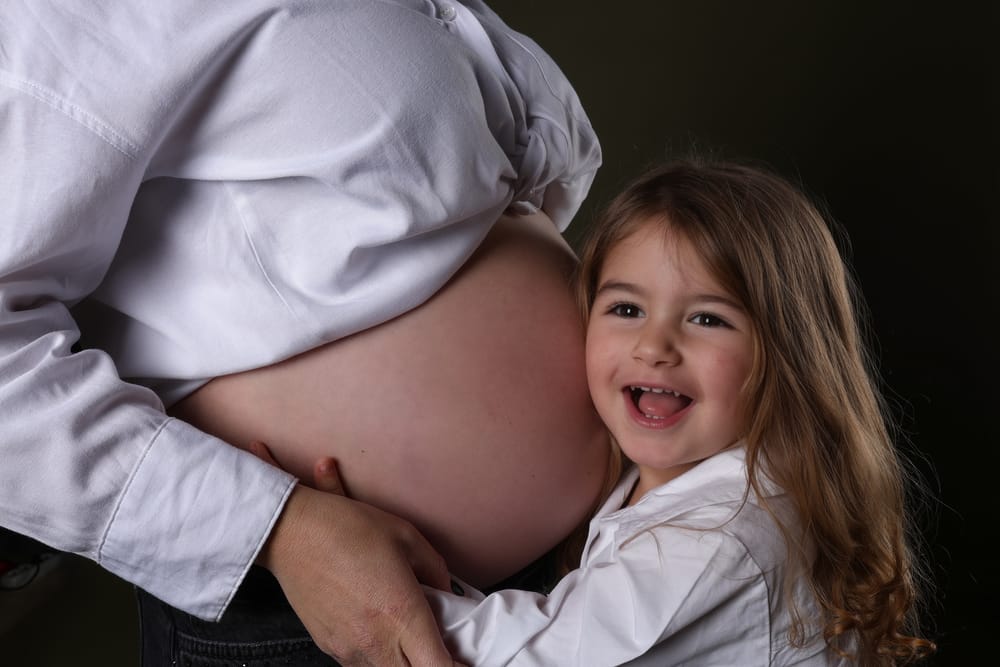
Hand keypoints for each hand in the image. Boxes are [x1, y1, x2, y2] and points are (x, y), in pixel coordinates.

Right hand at [249, 443, 460, 665]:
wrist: (290, 532)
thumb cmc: (348, 527)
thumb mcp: (407, 536)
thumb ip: (437, 570)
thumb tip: (448, 593)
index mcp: (402, 614)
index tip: (463, 659)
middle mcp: (376, 640)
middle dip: (429, 664)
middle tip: (438, 645)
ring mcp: (349, 649)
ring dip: (402, 660)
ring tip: (406, 632)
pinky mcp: (329, 647)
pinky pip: (362, 663)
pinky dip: (378, 654)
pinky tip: (378, 627)